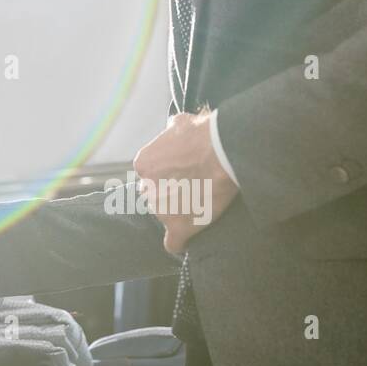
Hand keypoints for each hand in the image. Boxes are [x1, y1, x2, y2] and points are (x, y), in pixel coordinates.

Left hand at [132, 111, 238, 253]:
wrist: (223, 153)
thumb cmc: (203, 134)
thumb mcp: (180, 123)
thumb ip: (170, 131)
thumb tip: (172, 130)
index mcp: (143, 164)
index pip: (149, 175)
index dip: (166, 174)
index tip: (182, 174)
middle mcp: (147, 188)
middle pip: (155, 196)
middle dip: (169, 194)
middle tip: (192, 189)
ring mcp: (161, 210)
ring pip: (165, 216)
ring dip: (178, 213)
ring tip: (200, 206)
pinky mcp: (178, 227)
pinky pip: (173, 243)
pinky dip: (179, 242)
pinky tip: (186, 240)